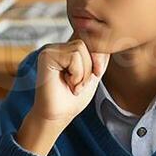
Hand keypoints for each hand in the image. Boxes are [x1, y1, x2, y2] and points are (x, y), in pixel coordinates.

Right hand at [17, 40, 108, 155]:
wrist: (57, 116)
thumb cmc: (73, 99)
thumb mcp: (92, 74)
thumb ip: (98, 57)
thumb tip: (109, 39)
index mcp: (66, 50)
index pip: (90, 42)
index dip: (97, 58)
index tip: (95, 75)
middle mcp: (57, 47)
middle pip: (87, 44)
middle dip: (90, 68)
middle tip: (79, 85)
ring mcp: (50, 49)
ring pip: (80, 49)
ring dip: (83, 73)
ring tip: (73, 85)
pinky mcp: (46, 55)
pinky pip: (73, 56)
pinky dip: (76, 74)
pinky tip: (66, 83)